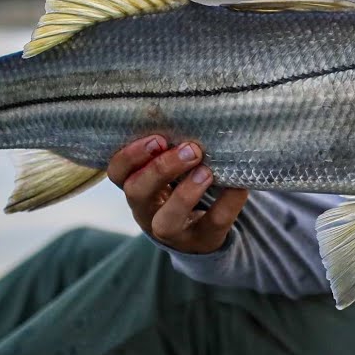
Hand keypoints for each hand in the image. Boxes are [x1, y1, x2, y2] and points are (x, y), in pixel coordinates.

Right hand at [107, 135, 248, 252]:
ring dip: (185, 193)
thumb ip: (171, 148)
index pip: (117, 172)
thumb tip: (191, 113)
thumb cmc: (182, 185)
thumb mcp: (170, 170)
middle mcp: (146, 212)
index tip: (157, 139)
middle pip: (137, 193)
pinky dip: (228, 203)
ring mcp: (173, 232)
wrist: (202, 233)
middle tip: (189, 149)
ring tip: (206, 171)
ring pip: (166, 221)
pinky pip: (213, 224)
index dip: (131, 156)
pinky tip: (238, 184)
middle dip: (160, 169)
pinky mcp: (203, 241)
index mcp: (136, 187)